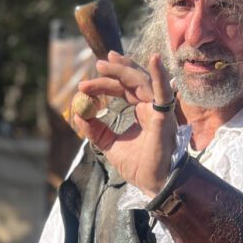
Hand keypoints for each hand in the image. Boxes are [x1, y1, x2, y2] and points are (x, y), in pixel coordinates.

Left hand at [75, 51, 177, 195]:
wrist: (154, 183)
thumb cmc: (140, 166)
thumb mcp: (110, 145)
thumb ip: (96, 130)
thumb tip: (78, 115)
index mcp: (142, 111)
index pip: (123, 89)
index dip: (107, 82)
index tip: (85, 84)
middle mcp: (152, 106)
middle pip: (132, 80)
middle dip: (115, 70)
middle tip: (97, 65)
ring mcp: (159, 109)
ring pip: (142, 81)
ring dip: (123, 70)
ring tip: (104, 64)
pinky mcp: (165, 116)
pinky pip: (164, 92)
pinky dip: (160, 75)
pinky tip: (154, 59)